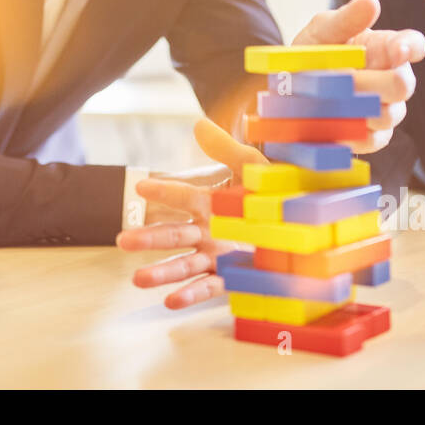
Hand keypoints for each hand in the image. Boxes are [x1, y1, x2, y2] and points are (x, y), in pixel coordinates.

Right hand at [116, 118, 264, 307]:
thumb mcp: (252, 167)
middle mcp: (207, 231)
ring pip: (184, 265)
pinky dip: (189, 295)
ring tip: (137, 279)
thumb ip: (225, 149)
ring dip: (160, 272)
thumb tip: (198, 124)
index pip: (182, 196)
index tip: (141, 185)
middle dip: (148, 238)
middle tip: (123, 240)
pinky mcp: (230, 277)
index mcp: (210, 204)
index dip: (164, 191)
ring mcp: (217, 256)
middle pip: (174, 234)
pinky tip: (170, 301)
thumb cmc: (273, 194)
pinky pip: (208, 288)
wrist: (300, 228)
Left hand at [291, 0, 424, 153]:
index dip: (410, 48)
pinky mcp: (375, 136)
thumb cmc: (312, 54)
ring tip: (332, 101)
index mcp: (386, 47)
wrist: (286, 92)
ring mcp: (387, 109)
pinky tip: (334, 126)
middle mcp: (393, 78)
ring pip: (390, 114)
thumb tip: (371, 2)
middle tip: (344, 79)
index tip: (396, 50)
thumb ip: (346, 19)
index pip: (413, 45)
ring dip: (359, 108)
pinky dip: (353, 134)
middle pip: (404, 84)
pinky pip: (375, 139)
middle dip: (373, 83)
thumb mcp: (321, 31)